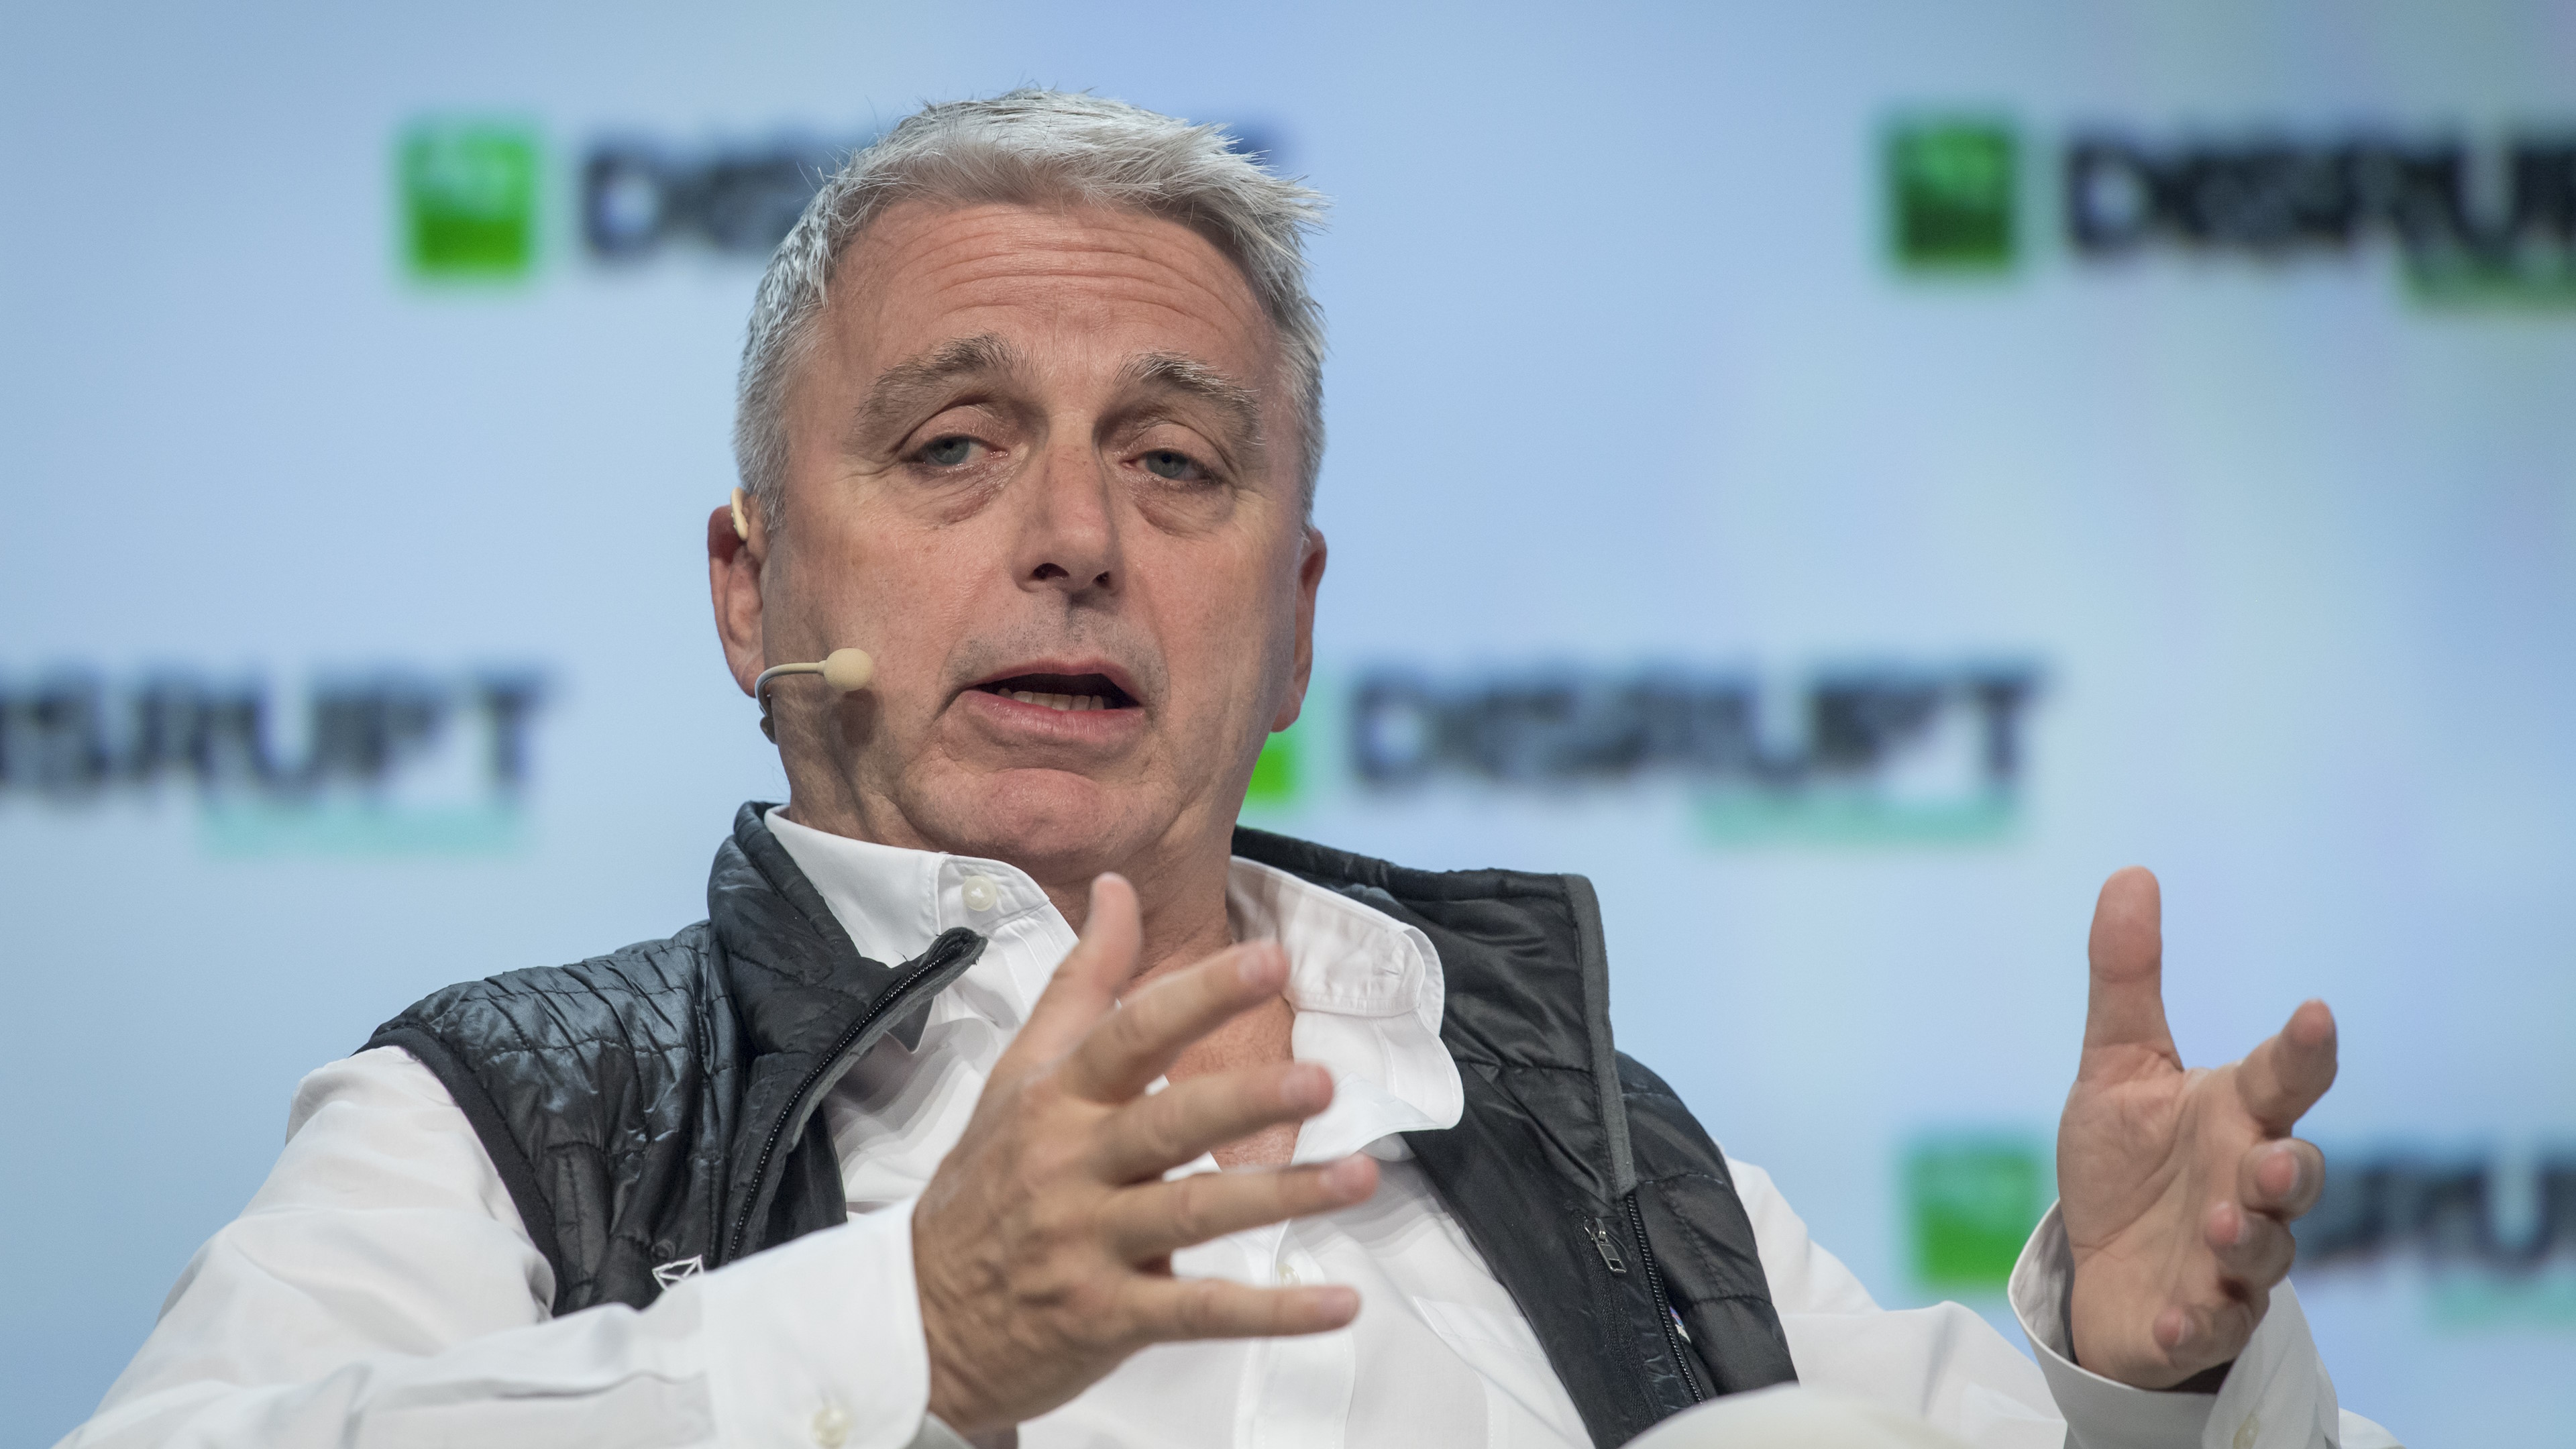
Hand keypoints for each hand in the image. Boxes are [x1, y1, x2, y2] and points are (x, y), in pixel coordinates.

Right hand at [910, 873, 1379, 1432]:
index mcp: (1056, 1099)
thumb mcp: (1019, 1076)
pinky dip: (1271, 1311)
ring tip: (1359, 1176)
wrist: (919, 1321)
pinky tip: (1338, 1301)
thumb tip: (1116, 887)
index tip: (1268, 960)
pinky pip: (1198, 1312)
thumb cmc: (985, 1186)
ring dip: (1281, 1197)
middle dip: (1245, 1099)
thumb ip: (1081, 982)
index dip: (1200, 996)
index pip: (1130, 1033)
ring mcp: (1088, 1243)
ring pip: (1193, 1213)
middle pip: (1166, 1123)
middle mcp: (1071, 1165)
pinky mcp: (1107, 1317)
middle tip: (1320, 1081)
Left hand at [2058, 867, 2337, 1388]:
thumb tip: (2130, 872)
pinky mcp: (2201, 1322)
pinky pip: (2211, 1329)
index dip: (2304, 1049)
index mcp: (2235, 1116)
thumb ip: (2127, 980)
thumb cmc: (2127, 1161)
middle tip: (2267, 1158)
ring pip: (2266, 1254)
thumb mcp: (2115, 1066)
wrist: (2103, 1267)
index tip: (2314, 1013)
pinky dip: (2197, 1325)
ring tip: (2221, 1222)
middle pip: (2296, 1176)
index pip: (2284, 1077)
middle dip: (2291, 1169)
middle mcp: (2247, 1187)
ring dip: (2249, 1241)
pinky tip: (2175, 1320)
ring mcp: (2232, 1261)